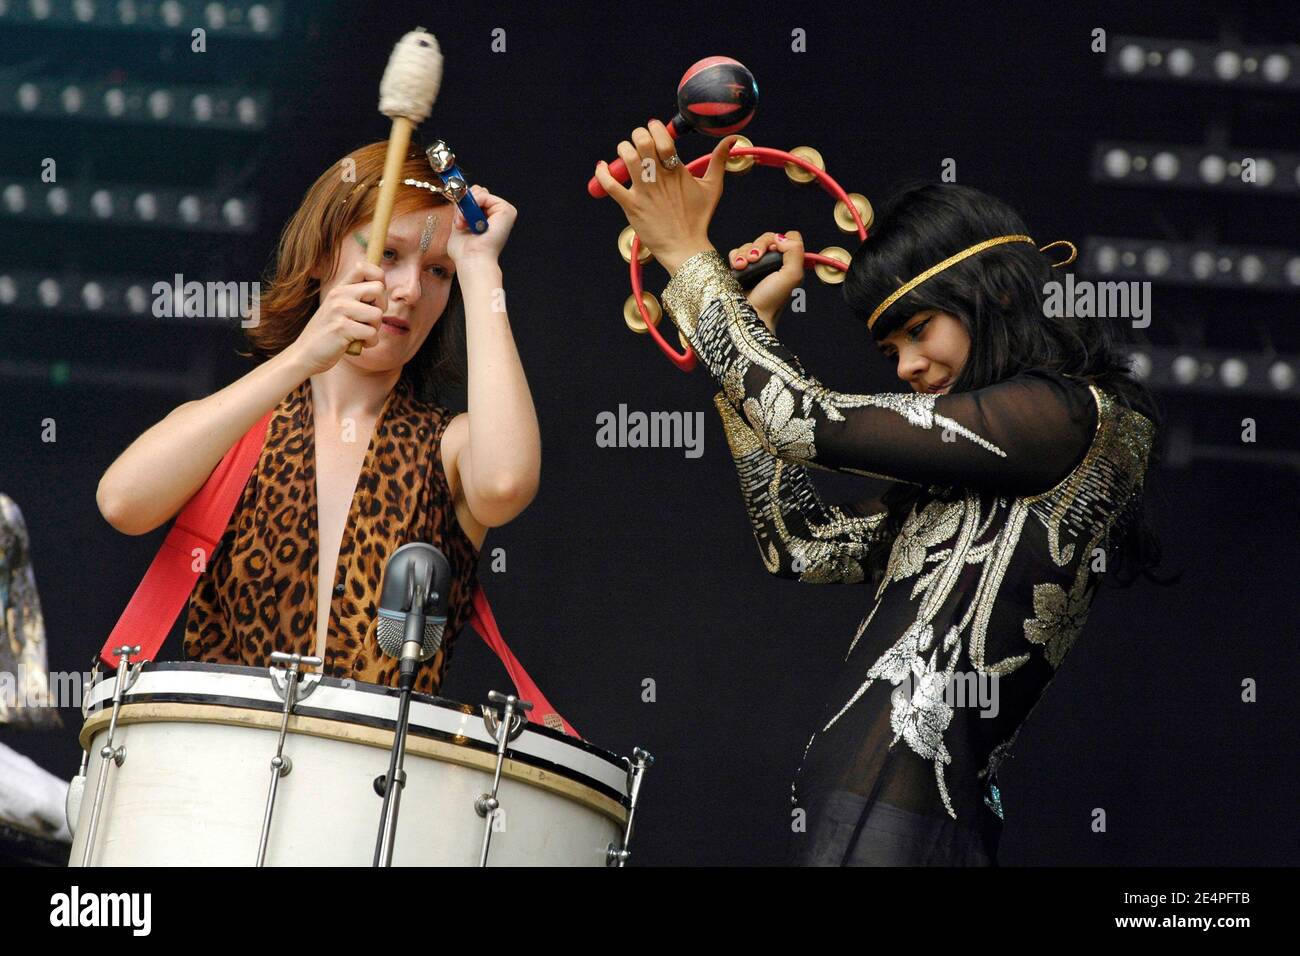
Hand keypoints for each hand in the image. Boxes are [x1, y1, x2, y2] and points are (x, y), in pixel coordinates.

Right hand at [285, 260, 385, 373]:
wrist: (305, 354)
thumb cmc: (329, 333)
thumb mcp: (339, 308)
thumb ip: (356, 296)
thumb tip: (381, 287)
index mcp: (339, 288)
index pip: (364, 266)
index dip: (379, 279)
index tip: (374, 298)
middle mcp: (338, 295)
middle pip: (379, 289)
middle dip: (381, 307)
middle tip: (368, 320)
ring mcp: (339, 310)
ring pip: (378, 314)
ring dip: (375, 328)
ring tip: (360, 334)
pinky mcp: (341, 328)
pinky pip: (371, 333)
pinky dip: (370, 342)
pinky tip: (358, 344)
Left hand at [446, 185, 514, 263]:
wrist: (472, 259)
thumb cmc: (466, 250)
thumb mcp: (460, 222)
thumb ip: (461, 208)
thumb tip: (460, 195)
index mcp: (489, 217)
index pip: (474, 197)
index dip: (463, 204)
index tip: (458, 220)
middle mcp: (498, 214)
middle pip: (478, 191)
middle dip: (464, 204)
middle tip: (461, 222)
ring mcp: (503, 211)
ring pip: (479, 191)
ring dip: (466, 207)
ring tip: (465, 223)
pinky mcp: (506, 210)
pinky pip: (484, 195)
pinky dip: (472, 205)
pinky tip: (471, 220)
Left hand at [594, 121, 741, 274]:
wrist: (685, 248)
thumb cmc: (698, 219)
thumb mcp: (713, 187)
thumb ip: (719, 161)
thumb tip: (732, 139)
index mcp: (677, 170)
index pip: (663, 138)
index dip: (655, 128)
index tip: (654, 129)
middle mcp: (659, 178)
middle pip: (642, 142)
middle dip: (638, 135)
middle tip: (638, 141)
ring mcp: (644, 191)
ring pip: (627, 158)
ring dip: (623, 149)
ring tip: (625, 152)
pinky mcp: (631, 206)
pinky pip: (611, 185)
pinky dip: (602, 173)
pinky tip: (602, 167)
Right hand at [729, 230, 804, 333]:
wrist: (749, 314)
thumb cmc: (772, 300)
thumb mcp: (793, 275)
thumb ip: (795, 251)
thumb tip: (781, 237)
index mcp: (790, 263)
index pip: (790, 237)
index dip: (782, 241)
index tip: (775, 252)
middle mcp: (774, 262)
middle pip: (768, 238)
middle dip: (759, 246)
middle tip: (754, 259)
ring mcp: (757, 265)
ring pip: (750, 245)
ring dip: (745, 253)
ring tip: (743, 266)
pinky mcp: (742, 268)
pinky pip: (737, 252)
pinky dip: (736, 257)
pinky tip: (737, 267)